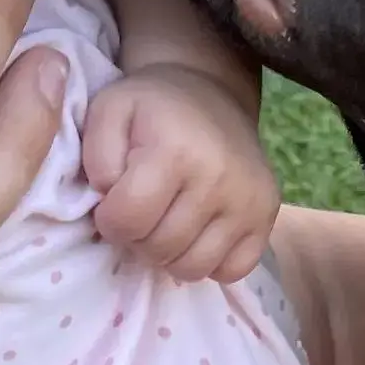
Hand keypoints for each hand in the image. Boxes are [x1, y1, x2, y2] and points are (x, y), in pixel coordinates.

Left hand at [82, 63, 280, 283]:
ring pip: (194, 268)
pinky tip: (196, 230)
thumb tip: (108, 197)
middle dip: (137, 238)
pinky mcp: (268, 215)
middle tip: (138, 211)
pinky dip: (208, 260)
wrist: (210, 92)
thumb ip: (96, 155)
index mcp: (175, 150)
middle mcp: (218, 178)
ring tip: (164, 221)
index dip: (109, 219)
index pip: (129, 219)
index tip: (111, 203)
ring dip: (169, 253)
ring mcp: (248, 200)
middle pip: (160, 248)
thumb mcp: (109, 110)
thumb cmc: (152, 108)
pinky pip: (232, 271)